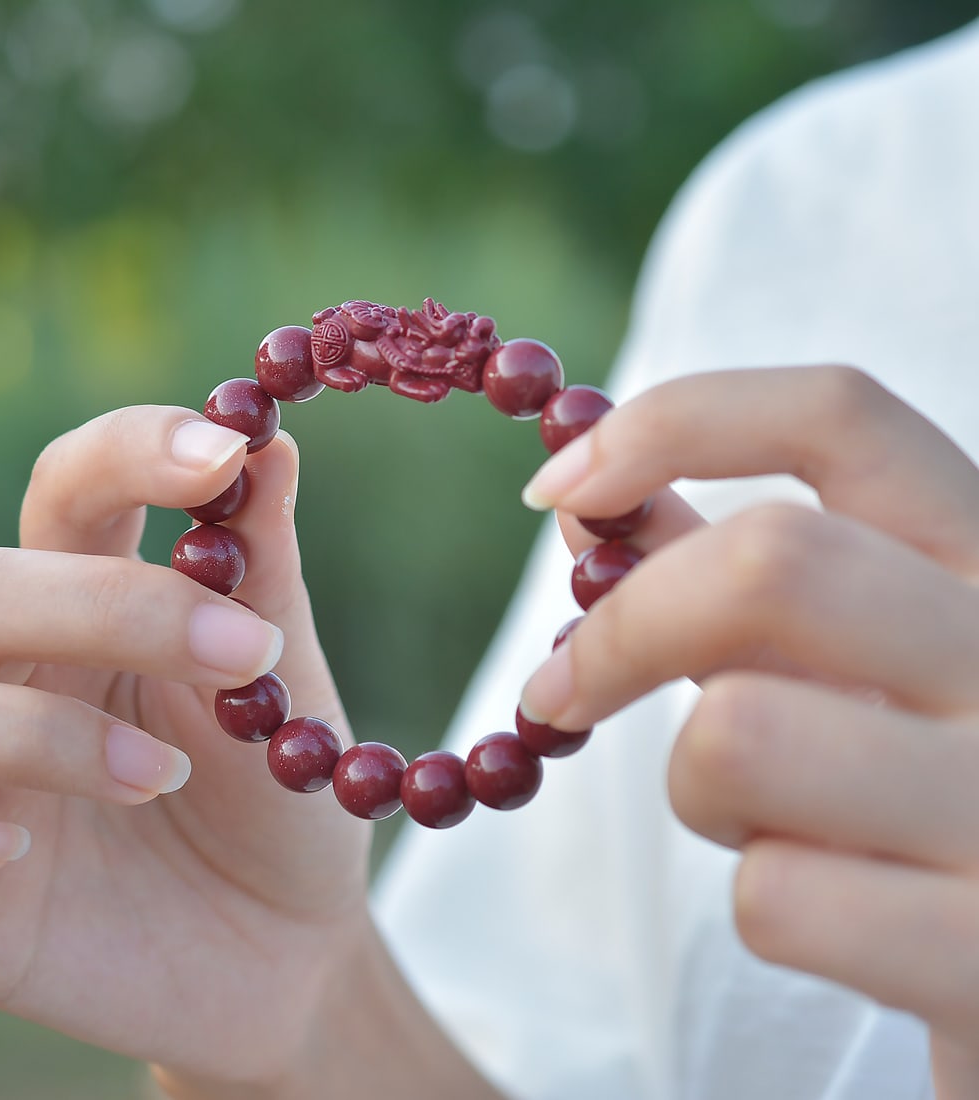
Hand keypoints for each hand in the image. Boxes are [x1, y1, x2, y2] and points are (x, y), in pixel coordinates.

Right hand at [0, 406, 372, 1084]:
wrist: (284, 952)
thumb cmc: (280, 804)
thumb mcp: (287, 690)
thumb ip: (263, 573)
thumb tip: (271, 444)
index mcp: (97, 611)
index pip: (66, 493)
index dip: (128, 454)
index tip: (223, 454)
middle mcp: (11, 680)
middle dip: (109, 607)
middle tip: (242, 653)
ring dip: (31, 731)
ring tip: (159, 778)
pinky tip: (10, 856)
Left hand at [519, 366, 978, 1098]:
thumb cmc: (931, 789)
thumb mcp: (860, 659)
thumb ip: (742, 578)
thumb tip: (587, 504)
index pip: (839, 418)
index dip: (674, 423)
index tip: (556, 488)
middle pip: (766, 562)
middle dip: (623, 628)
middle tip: (557, 692)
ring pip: (737, 738)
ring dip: (697, 788)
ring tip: (759, 822)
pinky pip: (775, 900)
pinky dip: (765, 905)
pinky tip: (837, 918)